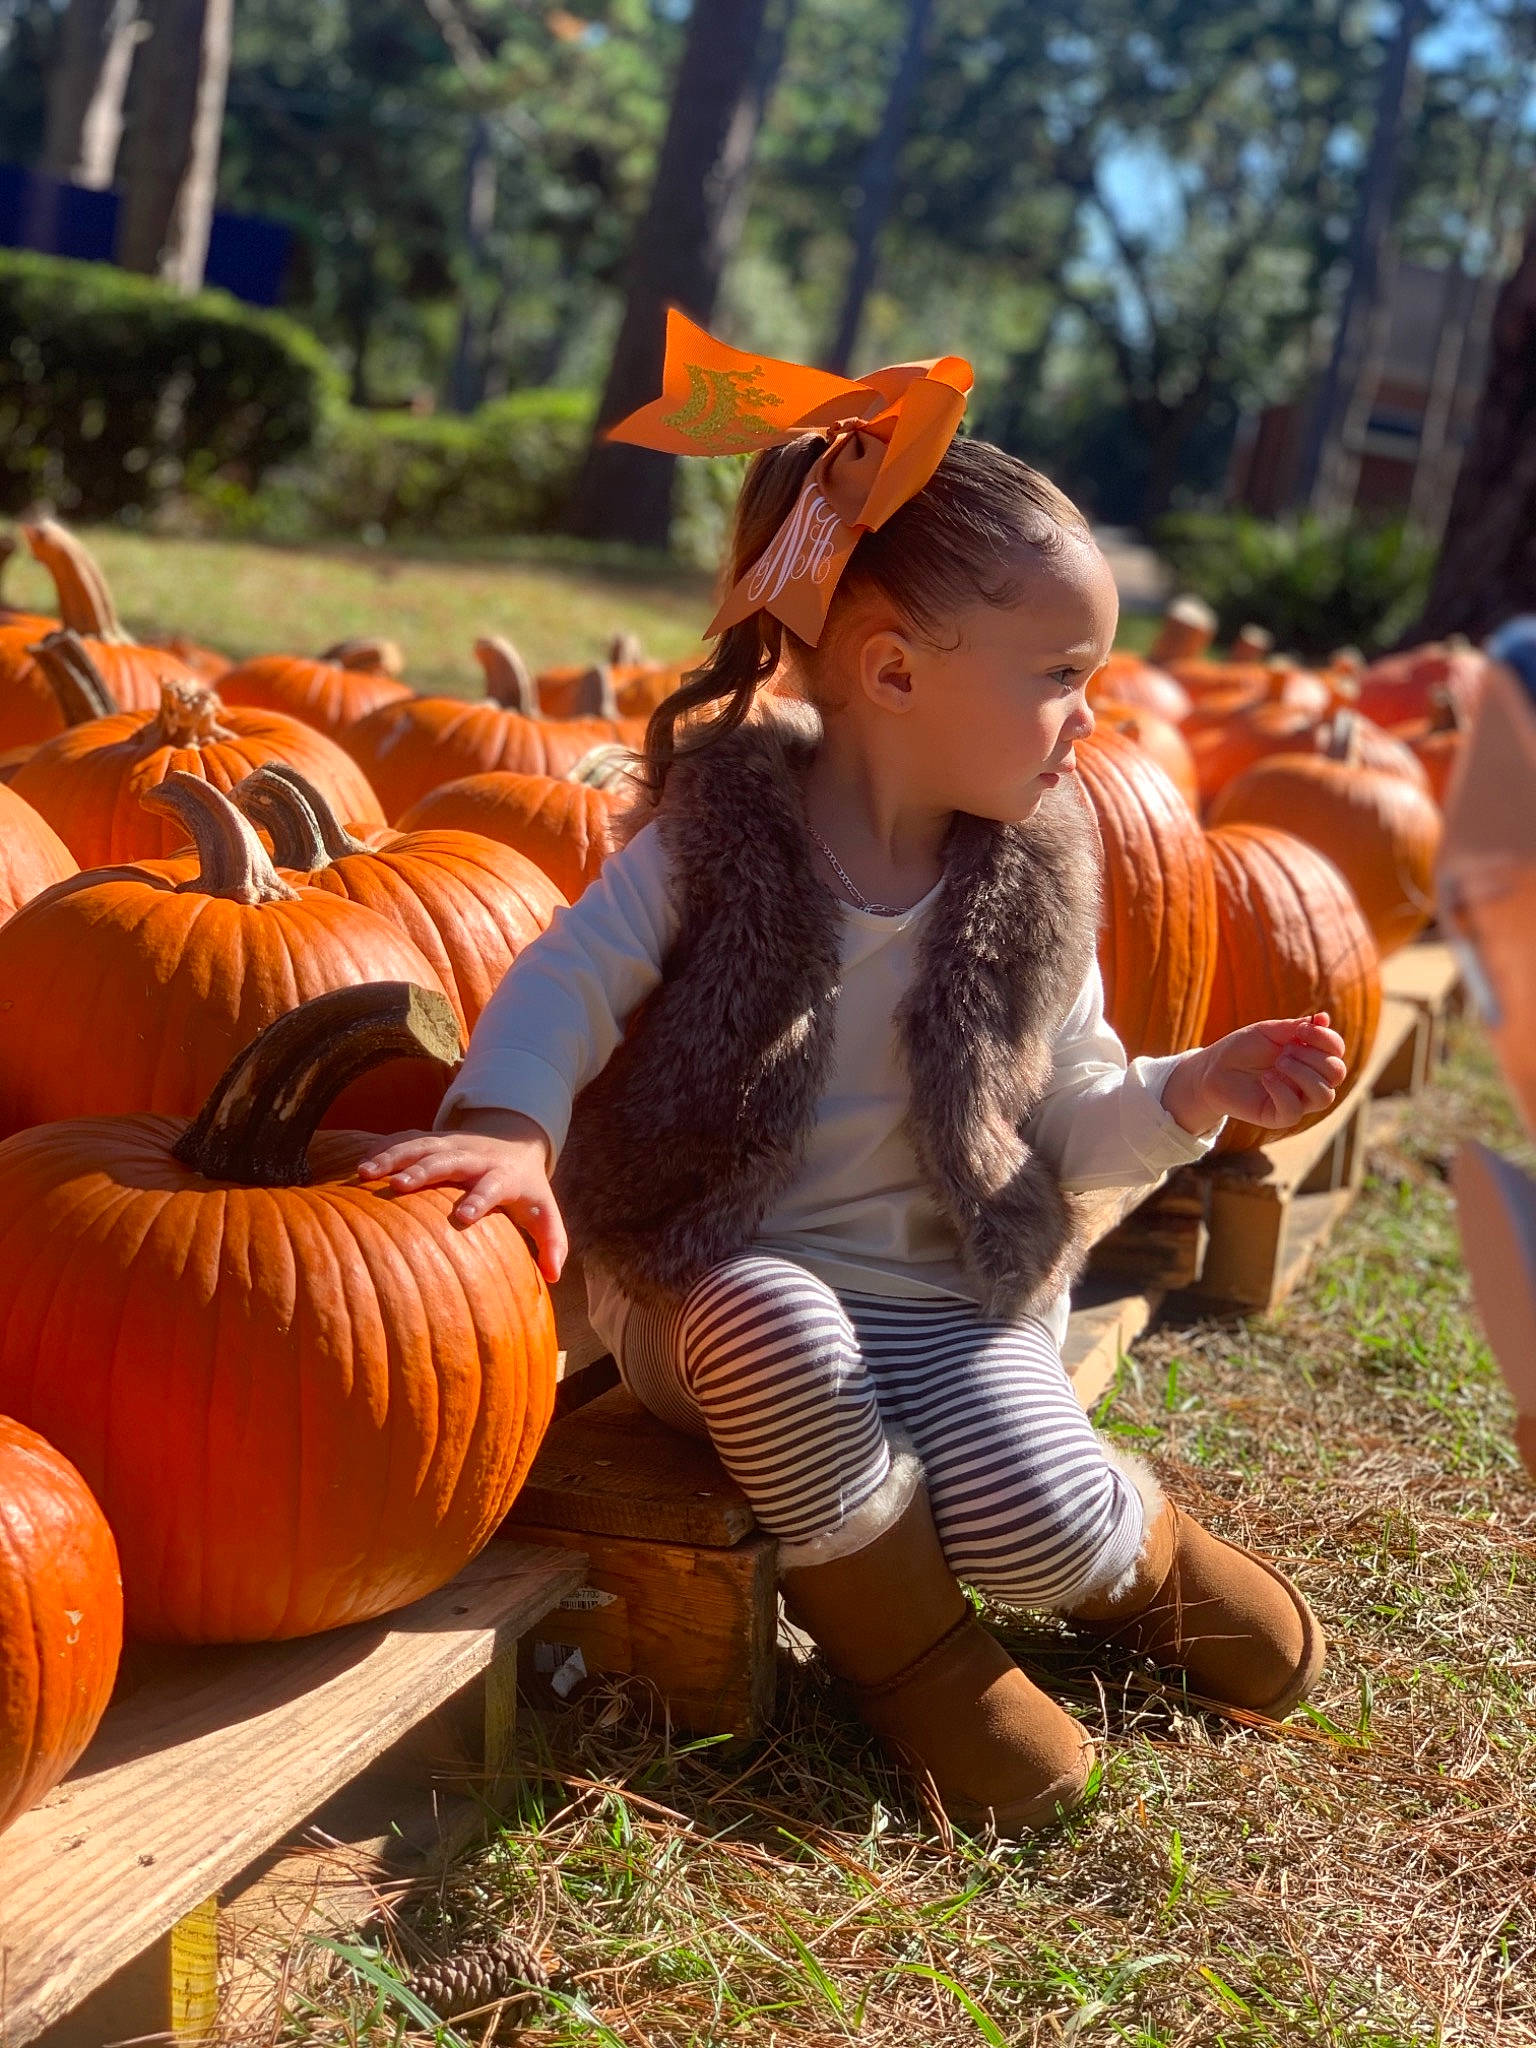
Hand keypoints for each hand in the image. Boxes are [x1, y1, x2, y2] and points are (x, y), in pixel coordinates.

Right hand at [355, 1114, 566, 1281]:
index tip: (463, 1217)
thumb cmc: (528, 1191)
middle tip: (397, 1187)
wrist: (517, 1144)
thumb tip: (553, 1277)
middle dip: (424, 1171)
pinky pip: (406, 1140)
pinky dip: (383, 1149)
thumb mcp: (545, 1215)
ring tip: (364, 1174)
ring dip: (393, 1157)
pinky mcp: (435, 1141)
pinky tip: (358, 1165)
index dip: (479, 1199)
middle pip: (449, 1160)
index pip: (492, 1186)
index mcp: (503, 1176)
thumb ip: (552, 1244)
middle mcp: (475, 1156)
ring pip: (420, 1146)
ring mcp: (452, 1144)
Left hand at [1163, 1012, 1349, 1137]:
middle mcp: (1309, 1080)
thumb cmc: (1242, 1049)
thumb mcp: (1269, 1033)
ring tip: (1279, 1062)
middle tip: (1285, 1050)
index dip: (1326, 1038)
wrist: (1213, 1069)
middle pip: (1337, 1073)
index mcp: (1310, 1057)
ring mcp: (1296, 1100)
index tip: (1301, 1029)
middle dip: (1314, 1056)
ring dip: (1304, 1074)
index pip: (1337, 1051)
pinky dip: (1283, 1091)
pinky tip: (1266, 1078)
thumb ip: (1296, 1028)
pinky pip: (1295, 1111)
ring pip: (1325, 1096)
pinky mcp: (1278, 1116)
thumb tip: (1324, 1018)